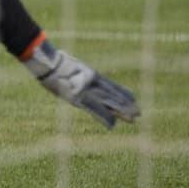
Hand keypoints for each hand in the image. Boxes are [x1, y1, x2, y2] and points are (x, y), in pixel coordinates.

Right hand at [26, 41, 140, 128]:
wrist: (49, 63)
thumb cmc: (54, 62)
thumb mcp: (69, 64)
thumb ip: (76, 70)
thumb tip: (70, 66)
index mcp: (92, 74)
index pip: (112, 85)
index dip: (123, 93)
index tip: (132, 98)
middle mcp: (94, 83)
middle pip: (113, 95)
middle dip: (126, 105)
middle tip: (139, 113)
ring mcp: (88, 90)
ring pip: (109, 103)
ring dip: (121, 112)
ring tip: (133, 120)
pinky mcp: (80, 98)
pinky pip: (96, 110)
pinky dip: (104, 118)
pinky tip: (111, 125)